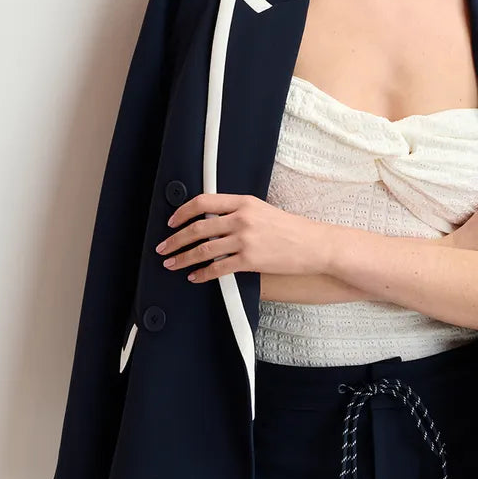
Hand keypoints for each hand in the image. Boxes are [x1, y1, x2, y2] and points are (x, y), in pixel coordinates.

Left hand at [155, 193, 329, 282]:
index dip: (182, 212)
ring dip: (183, 258)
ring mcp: (245, 240)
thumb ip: (238, 212)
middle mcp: (242, 219)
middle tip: (163, 248)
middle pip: (198, 228)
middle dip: (175, 239)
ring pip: (204, 249)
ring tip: (172, 263)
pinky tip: (195, 276)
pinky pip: (218, 268)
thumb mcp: (263, 210)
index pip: (204, 202)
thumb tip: (211, 221)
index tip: (172, 222)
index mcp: (244, 202)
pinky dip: (203, 274)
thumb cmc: (291, 229)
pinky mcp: (250, 260)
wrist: (315, 245)